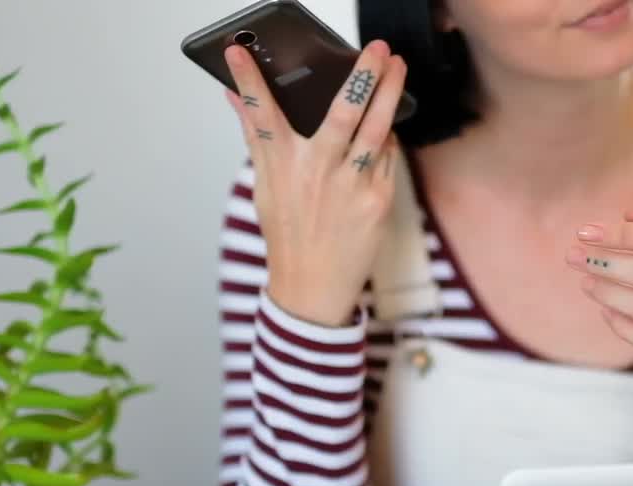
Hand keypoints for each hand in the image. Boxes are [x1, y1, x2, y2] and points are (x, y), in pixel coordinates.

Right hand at [224, 40, 407, 325]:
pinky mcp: (377, 201)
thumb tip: (234, 98)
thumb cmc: (289, 235)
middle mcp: (316, 172)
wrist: (313, 288)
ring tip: (397, 66)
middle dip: (361, 76)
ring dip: (390, 94)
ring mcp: (351, 186)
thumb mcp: (265, 187)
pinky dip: (388, 137)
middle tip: (375, 49)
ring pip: (377, 130)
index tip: (238, 51)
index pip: (260, 114)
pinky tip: (389, 121)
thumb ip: (256, 137)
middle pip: (342, 114)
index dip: (248, 81)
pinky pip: (387, 157)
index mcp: (282, 166)